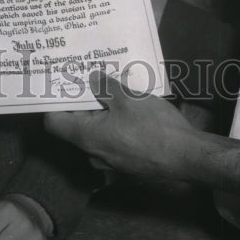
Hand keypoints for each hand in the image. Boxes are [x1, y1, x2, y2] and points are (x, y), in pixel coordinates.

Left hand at [45, 71, 239, 191]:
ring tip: (111, 86)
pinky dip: (115, 123)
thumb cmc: (152, 127)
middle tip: (86, 76)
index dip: (53, 102)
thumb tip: (91, 78)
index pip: (54, 123)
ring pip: (97, 132)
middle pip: (76, 126)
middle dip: (82, 101)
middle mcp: (93, 154)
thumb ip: (105, 87)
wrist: (186, 158)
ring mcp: (111, 162)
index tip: (59, 83)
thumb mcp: (127, 99)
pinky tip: (129, 105)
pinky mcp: (127, 163)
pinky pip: (113, 140)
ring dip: (102, 110)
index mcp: (86, 138)